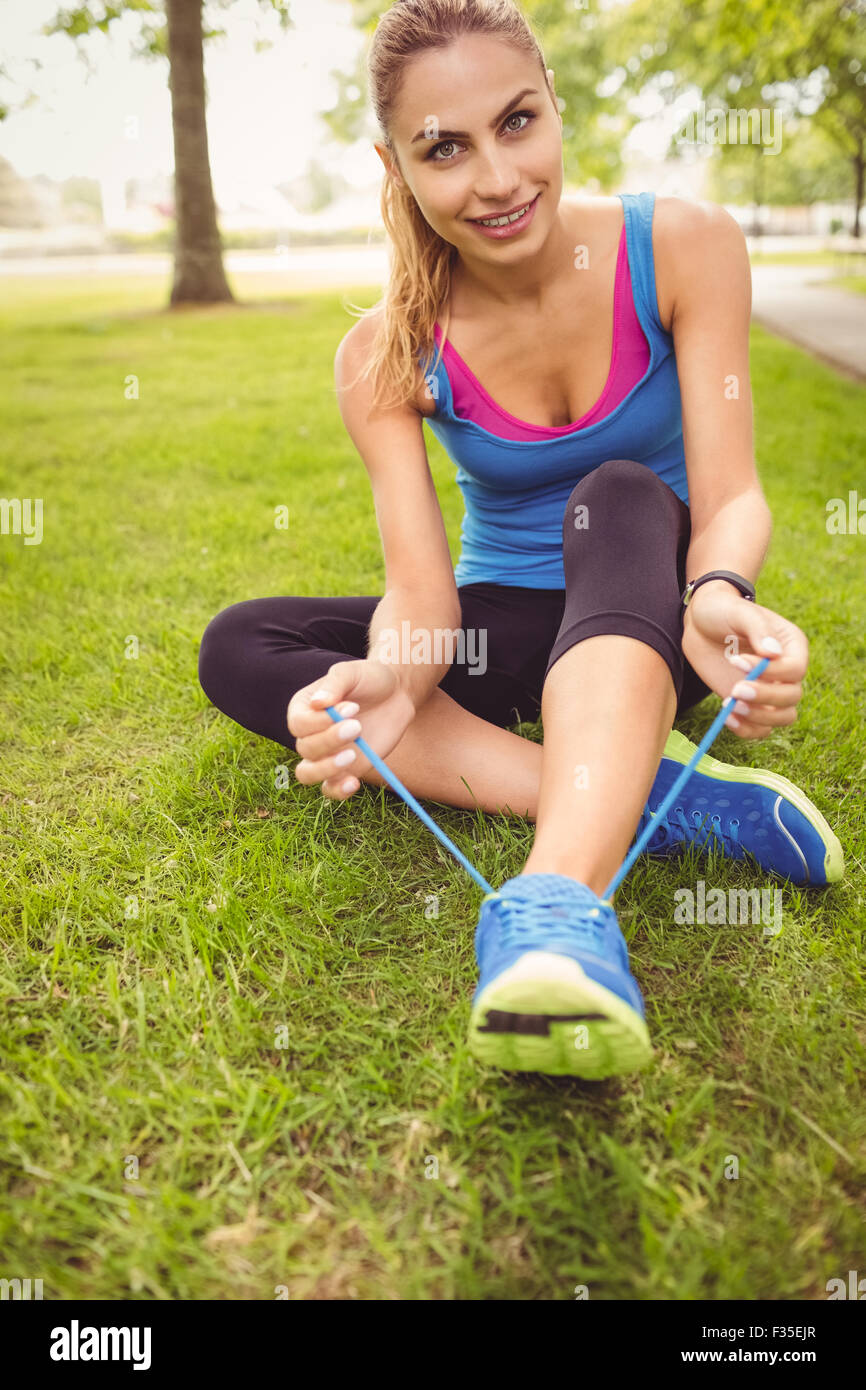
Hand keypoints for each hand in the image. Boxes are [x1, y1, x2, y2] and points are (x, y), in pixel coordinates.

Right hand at [287, 658, 416, 799]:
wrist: (395, 694)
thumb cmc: (369, 679)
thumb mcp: (352, 672)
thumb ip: (334, 684)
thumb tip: (316, 703)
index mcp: (303, 708)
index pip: (299, 724)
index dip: (321, 721)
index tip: (352, 707)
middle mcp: (309, 734)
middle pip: (304, 748)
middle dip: (330, 740)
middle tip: (357, 726)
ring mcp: (325, 755)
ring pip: (308, 773)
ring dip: (327, 769)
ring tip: (352, 756)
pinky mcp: (344, 770)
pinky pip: (330, 789)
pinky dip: (338, 791)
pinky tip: (353, 783)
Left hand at [681, 587, 806, 740]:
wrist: (700, 625)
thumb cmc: (722, 611)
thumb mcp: (739, 612)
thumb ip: (758, 629)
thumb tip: (774, 653)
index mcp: (792, 646)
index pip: (795, 669)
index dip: (771, 672)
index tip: (737, 661)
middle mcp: (786, 672)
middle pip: (792, 697)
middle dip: (765, 697)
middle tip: (735, 690)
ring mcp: (769, 690)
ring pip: (782, 717)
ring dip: (759, 717)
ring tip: (731, 706)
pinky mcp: (751, 704)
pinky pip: (760, 729)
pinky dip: (747, 730)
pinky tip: (727, 717)